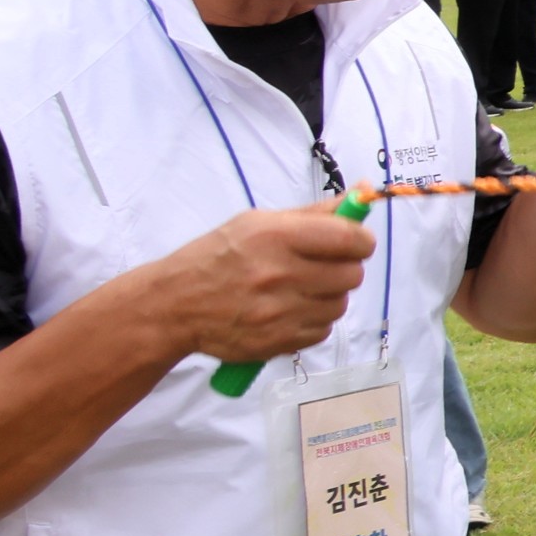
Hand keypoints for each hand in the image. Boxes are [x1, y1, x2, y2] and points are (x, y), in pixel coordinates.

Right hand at [135, 206, 377, 364]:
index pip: (349, 238)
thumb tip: (363, 193)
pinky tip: (289, 310)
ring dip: (328, 296)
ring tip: (299, 288)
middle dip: (344, 268)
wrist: (173, 306)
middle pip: (351, 274)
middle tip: (322, 266)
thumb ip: (314, 212)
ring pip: (340, 304)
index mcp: (275, 237)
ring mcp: (278, 312)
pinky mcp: (277, 342)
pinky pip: (322, 330)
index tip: (355, 242)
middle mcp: (278, 274)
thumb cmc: (218, 257)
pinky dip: (313, 321)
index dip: (361, 241)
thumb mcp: (258, 223)